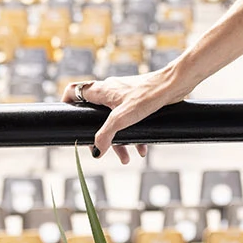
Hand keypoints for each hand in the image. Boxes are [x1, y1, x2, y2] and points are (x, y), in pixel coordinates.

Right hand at [60, 68, 190, 164]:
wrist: (174, 85)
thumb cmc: (148, 95)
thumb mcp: (123, 118)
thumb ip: (106, 135)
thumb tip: (96, 150)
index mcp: (102, 91)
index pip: (74, 91)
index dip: (68, 104)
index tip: (69, 121)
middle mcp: (111, 91)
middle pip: (96, 115)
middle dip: (100, 136)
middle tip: (103, 152)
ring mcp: (125, 96)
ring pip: (115, 121)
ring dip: (120, 140)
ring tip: (127, 158)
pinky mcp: (138, 101)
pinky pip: (130, 121)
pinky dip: (134, 135)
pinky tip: (141, 149)